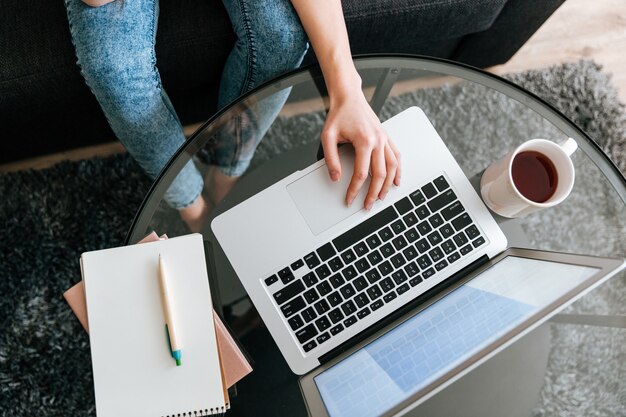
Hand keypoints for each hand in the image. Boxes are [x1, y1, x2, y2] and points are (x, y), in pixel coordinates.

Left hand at [321, 91, 400, 209]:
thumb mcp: (328, 136)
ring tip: (381, 197)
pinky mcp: (386, 137)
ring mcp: (384, 139)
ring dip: (388, 185)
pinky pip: (396, 156)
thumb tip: (335, 177)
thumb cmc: (339, 114)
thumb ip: (331, 158)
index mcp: (364, 141)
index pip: (361, 174)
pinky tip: (396, 180)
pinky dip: (398, 170)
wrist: (349, 97)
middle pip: (380, 174)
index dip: (355, 190)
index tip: (349, 199)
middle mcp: (378, 141)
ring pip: (392, 167)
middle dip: (373, 193)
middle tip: (367, 205)